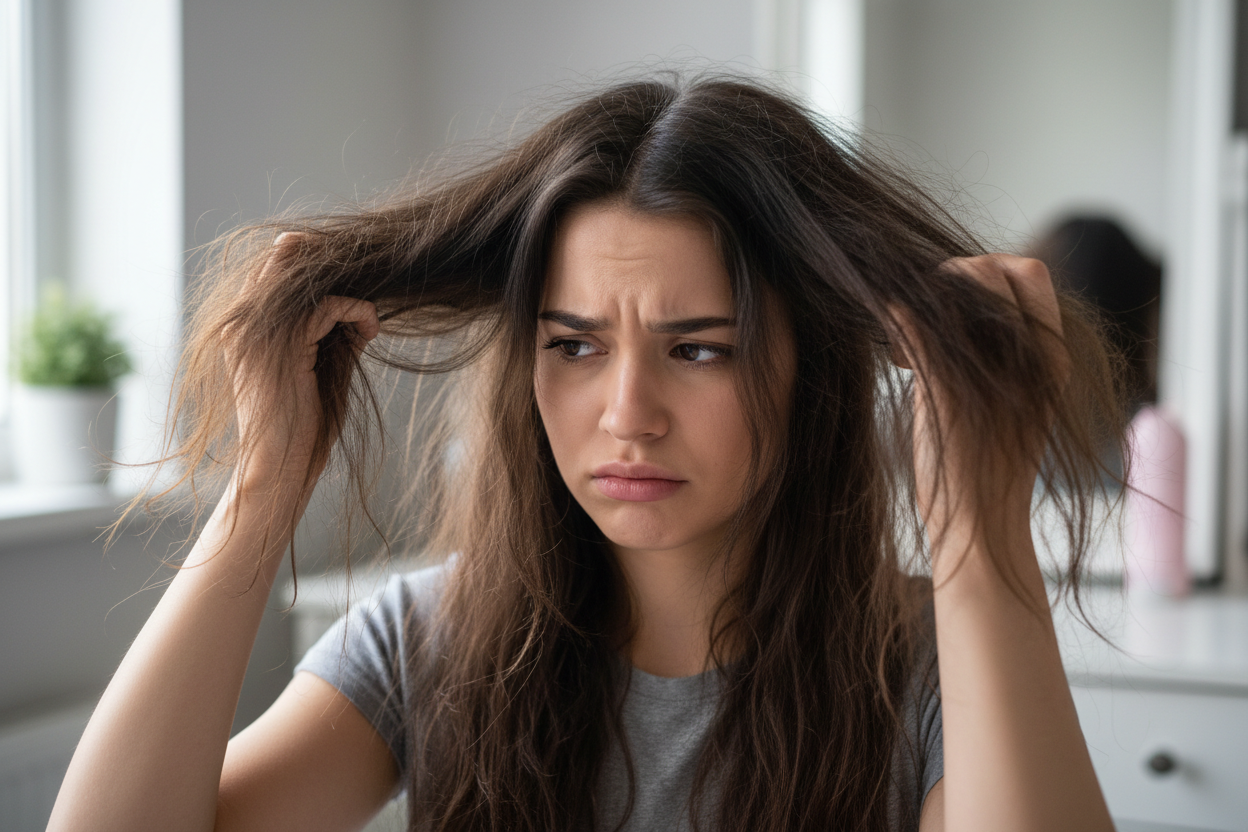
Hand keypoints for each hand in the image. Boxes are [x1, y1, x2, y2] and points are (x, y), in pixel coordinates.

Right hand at [229, 234, 379, 486]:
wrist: (280, 464)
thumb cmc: (300, 425)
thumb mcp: (320, 366)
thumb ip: (331, 332)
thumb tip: (361, 307)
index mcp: (243, 327)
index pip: (274, 267)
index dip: (315, 264)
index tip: (352, 285)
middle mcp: (242, 322)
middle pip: (286, 260)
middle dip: (332, 268)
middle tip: (363, 291)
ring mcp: (256, 331)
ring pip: (309, 279)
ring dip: (349, 295)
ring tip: (367, 324)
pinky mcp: (282, 345)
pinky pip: (328, 306)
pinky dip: (358, 312)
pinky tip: (370, 332)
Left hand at [888, 255, 1067, 548]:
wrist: (980, 529)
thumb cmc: (980, 468)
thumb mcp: (1002, 398)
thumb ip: (992, 350)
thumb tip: (955, 304)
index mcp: (1049, 356)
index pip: (1029, 272)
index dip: (985, 273)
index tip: (951, 311)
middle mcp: (1031, 357)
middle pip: (994, 268)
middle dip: (949, 279)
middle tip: (921, 328)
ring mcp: (995, 372)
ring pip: (958, 292)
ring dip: (922, 304)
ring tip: (907, 356)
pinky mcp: (949, 394)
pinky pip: (920, 331)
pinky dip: (897, 322)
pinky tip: (892, 357)